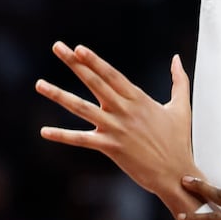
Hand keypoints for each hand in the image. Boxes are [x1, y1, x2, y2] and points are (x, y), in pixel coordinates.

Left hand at [36, 43, 201, 218]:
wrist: (176, 172)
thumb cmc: (179, 141)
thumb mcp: (182, 107)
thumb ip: (179, 81)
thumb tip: (176, 58)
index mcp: (139, 99)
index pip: (111, 74)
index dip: (94, 61)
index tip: (77, 48)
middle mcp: (125, 110)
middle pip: (94, 82)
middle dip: (74, 64)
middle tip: (57, 47)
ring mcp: (116, 128)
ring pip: (82, 108)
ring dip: (59, 95)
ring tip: (39, 84)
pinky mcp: (111, 147)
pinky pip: (82, 139)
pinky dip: (62, 135)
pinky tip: (44, 131)